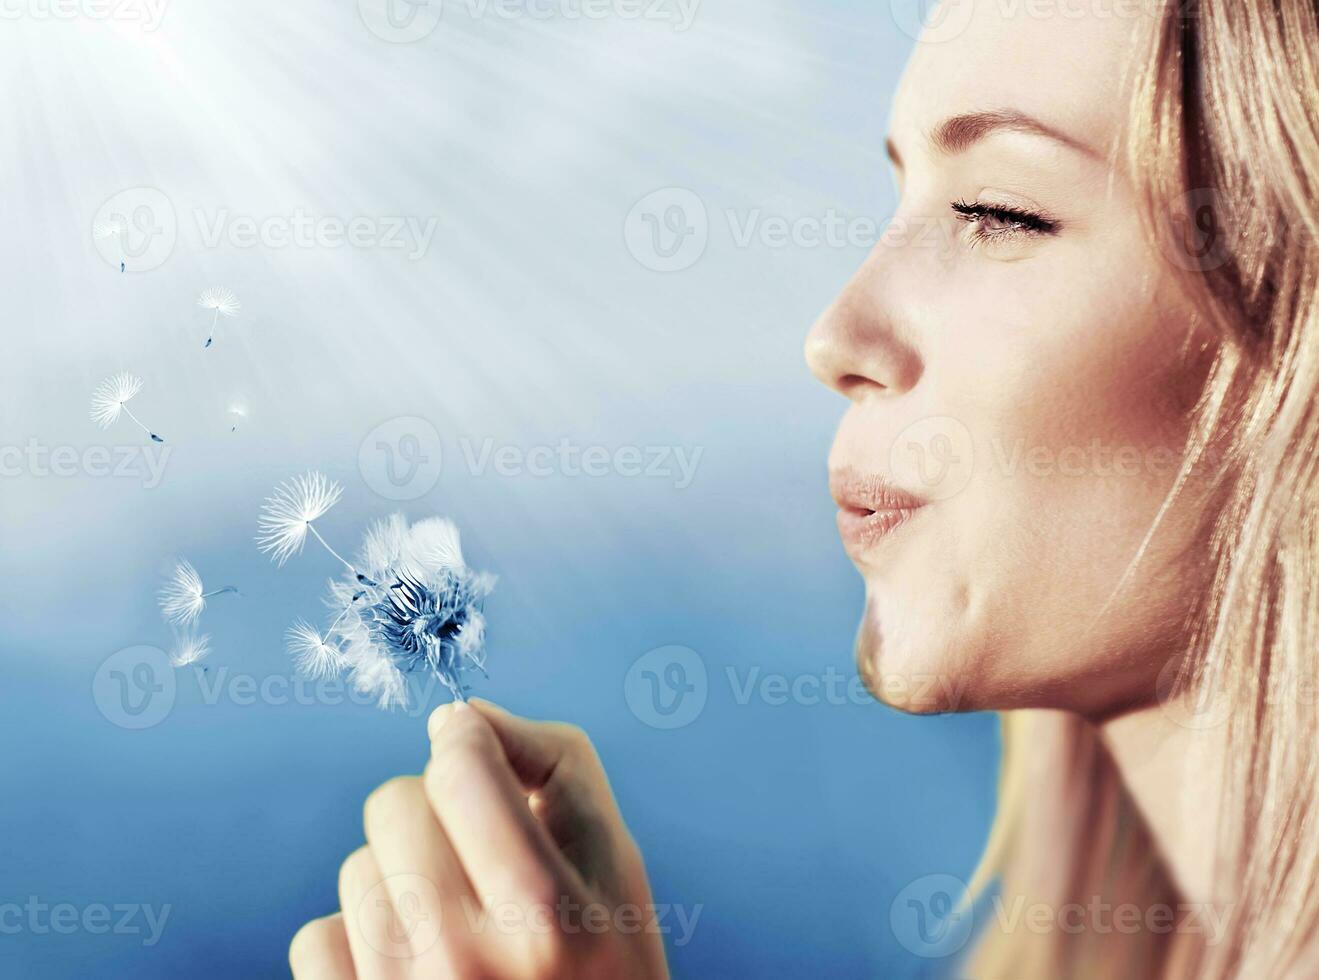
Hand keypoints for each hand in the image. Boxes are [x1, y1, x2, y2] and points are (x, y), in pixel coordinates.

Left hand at [289, 700, 669, 978]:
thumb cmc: (603, 967)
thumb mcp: (618, 868)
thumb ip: (558, 768)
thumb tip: (461, 715)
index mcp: (550, 916)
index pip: (460, 767)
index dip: (463, 735)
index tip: (470, 739)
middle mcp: (469, 963)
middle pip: (394, 802)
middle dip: (435, 809)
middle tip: (478, 851)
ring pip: (356, 866)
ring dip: (400, 876)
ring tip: (456, 919)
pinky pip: (317, 936)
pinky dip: (359, 939)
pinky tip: (414, 962)